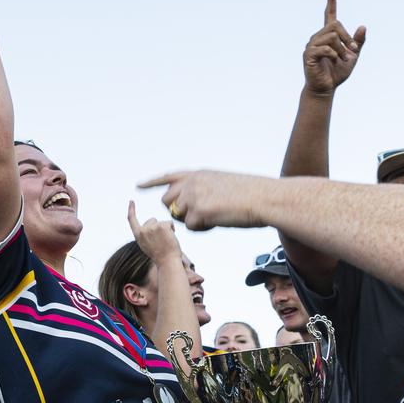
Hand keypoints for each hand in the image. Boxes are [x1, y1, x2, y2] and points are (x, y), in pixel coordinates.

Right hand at [127, 201, 181, 261]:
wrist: (167, 262)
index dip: (131, 210)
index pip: (132, 220)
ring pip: (161, 222)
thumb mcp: (147, 245)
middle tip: (162, 240)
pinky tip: (171, 238)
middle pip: (152, 220)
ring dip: (166, 229)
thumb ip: (146, 235)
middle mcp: (143, 231)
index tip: (131, 202)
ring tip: (167, 241)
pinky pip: (169, 223)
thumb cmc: (160, 255)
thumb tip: (151, 224)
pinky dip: (172, 229)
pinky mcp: (162, 226)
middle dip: (158, 226)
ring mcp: (152, 227)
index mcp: (138, 236)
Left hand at [138, 171, 273, 230]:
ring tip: (216, 215)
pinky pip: (192, 227)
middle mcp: (191, 182)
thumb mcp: (222, 183)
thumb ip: (202, 190)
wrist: (265, 198)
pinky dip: (204, 228)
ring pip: (178, 216)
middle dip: (177, 211)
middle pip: (167, 202)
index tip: (138, 186)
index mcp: (198, 174)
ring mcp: (193, 196)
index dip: (152, 182)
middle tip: (199, 215)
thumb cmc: (250, 193)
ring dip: (193, 221)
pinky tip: (220, 220)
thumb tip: (187, 207)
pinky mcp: (198, 212)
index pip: (168, 177)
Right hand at [303, 0, 366, 95]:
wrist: (326, 87)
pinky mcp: (308, 54)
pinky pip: (324, 48)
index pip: (329, 14)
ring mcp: (311, 45)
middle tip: (353, 51)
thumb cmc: (337, 72)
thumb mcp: (353, 56)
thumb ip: (358, 42)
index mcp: (328, 35)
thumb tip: (362, 26)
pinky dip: (333, 55)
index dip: (331, 1)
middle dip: (347, 37)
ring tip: (343, 59)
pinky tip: (333, 61)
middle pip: (335, 25)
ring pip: (331, 36)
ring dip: (342, 49)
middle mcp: (318, 37)